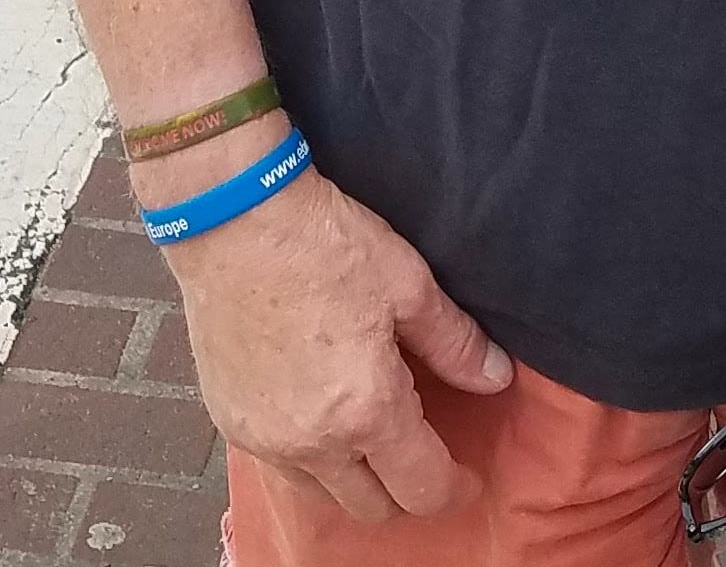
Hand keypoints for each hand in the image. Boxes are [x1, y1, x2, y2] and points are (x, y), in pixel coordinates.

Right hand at [170, 159, 511, 522]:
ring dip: (355, 479)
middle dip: (406, 491)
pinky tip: (318, 415)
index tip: (467, 476)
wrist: (234, 218)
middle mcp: (313, 443)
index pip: (422, 488)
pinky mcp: (229, 422)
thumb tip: (496, 377)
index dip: (454, 487)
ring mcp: (266, 438)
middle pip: (372, 507)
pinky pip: (280, 466)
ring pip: (323, 494)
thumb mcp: (407, 282)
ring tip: (371, 436)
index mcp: (366, 411)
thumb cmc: (323, 243)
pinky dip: (309, 457)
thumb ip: (455, 342)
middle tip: (423, 452)